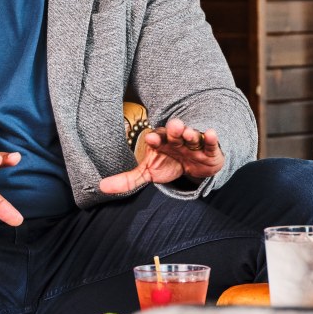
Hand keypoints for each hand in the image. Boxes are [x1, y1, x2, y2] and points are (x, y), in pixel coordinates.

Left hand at [98, 119, 226, 195]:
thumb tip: (101, 186)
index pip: (156, 140)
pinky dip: (211, 138)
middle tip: (173, 127)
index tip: (149, 139)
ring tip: (189, 132)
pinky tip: (210, 133)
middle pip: (174, 134)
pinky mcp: (209, 149)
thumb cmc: (169, 164)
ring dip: (191, 134)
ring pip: (192, 137)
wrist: (196, 166)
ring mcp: (193, 144)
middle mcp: (177, 140)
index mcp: (161, 143)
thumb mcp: (149, 172)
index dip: (154, 139)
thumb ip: (128, 180)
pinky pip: (210, 142)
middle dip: (173, 131)